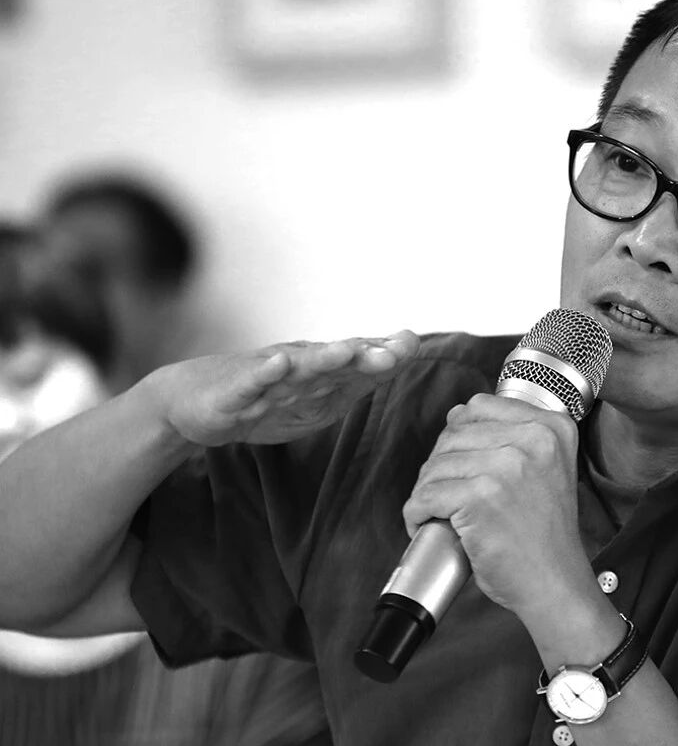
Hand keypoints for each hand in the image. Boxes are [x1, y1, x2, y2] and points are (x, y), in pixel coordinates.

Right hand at [142, 331, 419, 446]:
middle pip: (337, 362)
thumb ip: (358, 378)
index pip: (359, 364)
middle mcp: (298, 366)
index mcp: (320, 372)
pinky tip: (278, 364)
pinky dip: (265, 373)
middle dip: (367, 356)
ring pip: (299, 369)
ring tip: (348, 351)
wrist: (196, 400)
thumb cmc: (265, 396)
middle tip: (397, 351)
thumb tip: (400, 357)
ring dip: (324, 359)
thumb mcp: (317, 395)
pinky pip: (252, 382)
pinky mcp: (235, 391)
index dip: (386, 356)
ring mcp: (267, 377)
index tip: (413, 344)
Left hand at [401, 393, 594, 620]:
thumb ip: (513, 436)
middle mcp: (533, 439)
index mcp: (551, 428)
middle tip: (444, 494)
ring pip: (436, 465)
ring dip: (425, 491)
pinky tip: (424, 524)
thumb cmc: (545, 534)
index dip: (458, 433)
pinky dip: (416, 513)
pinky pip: (426, 496)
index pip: (480, 406)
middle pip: (454, 435)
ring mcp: (506, 466)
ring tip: (436, 512)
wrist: (555, 582)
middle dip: (439, 466)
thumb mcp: (547, 468)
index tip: (459, 462)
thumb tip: (455, 416)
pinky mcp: (480, 496)